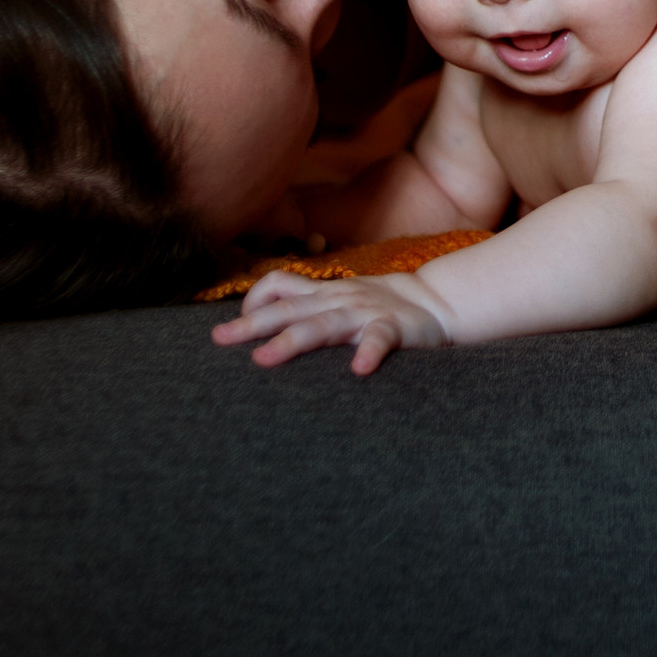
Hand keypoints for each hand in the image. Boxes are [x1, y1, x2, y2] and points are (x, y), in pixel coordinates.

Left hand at [210, 269, 450, 375]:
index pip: (279, 286)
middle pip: (288, 309)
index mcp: (323, 294)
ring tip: (264, 358)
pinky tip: (359, 370)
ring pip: (323, 325)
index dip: (253, 302)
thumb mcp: (339, 299)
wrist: (438, 302)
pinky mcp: (393, 328)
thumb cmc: (379, 306)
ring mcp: (364, 313)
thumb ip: (308, 307)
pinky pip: (378, 339)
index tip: (232, 327)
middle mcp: (338, 300)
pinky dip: (368, 353)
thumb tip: (262, 323)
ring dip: (292, 340)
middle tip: (219, 339)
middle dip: (251, 324)